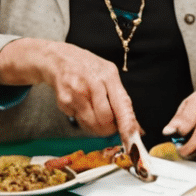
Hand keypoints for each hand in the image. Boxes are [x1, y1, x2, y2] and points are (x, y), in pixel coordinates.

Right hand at [0, 39, 141, 140]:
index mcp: (108, 75)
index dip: (127, 124)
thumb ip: (121, 100)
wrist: (58, 58)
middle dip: (109, 128)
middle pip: (106, 119)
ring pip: (91, 123)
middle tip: (109, 126)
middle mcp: (93, 83)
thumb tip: (138, 129)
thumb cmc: (87, 68)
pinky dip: (81, 118)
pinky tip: (79, 104)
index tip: (133, 137)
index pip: (122, 103)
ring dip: (96, 127)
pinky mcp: (64, 101)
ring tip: (94, 114)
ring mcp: (77, 92)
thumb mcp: (108, 75)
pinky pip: (78, 120)